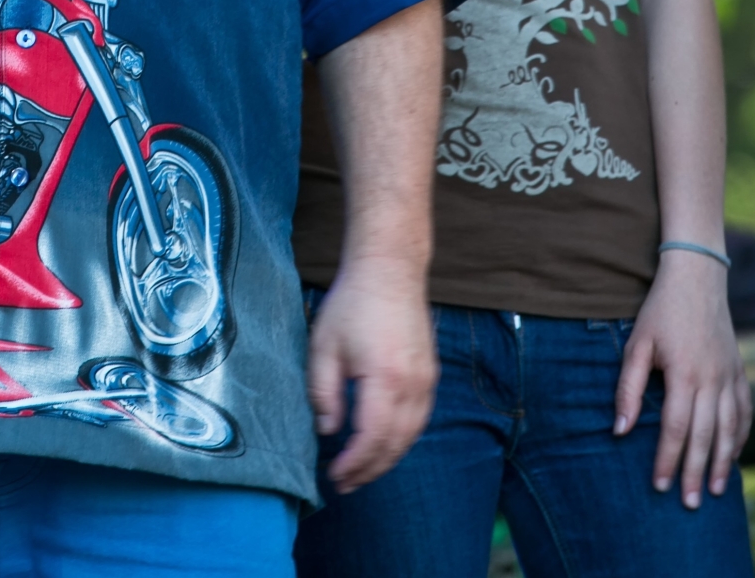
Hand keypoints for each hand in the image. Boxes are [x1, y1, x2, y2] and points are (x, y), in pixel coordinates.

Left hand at [307, 263, 436, 492]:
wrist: (389, 269)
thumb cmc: (352, 303)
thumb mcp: (323, 346)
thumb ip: (324, 393)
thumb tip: (328, 431)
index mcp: (384, 378)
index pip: (372, 438)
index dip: (353, 464)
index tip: (334, 476)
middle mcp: (413, 384)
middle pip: (395, 444)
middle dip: (369, 470)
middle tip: (344, 484)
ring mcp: (426, 380)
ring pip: (411, 436)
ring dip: (387, 459)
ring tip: (361, 472)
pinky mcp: (430, 374)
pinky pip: (419, 419)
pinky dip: (402, 439)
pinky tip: (383, 443)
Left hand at [613, 251, 749, 506]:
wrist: (696, 277)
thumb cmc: (660, 310)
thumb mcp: (637, 343)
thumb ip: (628, 387)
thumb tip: (620, 429)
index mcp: (684, 374)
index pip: (675, 428)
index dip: (667, 459)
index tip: (660, 485)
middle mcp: (711, 380)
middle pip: (704, 436)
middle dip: (694, 472)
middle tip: (687, 503)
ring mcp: (729, 376)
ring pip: (729, 429)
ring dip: (721, 462)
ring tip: (712, 490)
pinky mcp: (738, 370)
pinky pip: (743, 412)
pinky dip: (739, 437)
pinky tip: (732, 455)